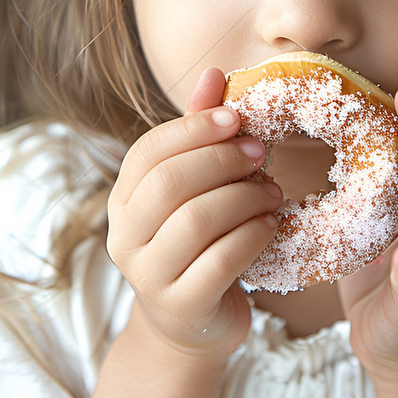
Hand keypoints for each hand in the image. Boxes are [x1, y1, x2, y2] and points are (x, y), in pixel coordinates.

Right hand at [106, 68, 281, 360]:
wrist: (192, 326)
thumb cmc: (197, 243)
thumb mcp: (195, 187)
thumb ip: (200, 133)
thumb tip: (213, 71)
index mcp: (123, 200)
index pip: (147, 152)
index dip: (193, 129)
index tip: (236, 118)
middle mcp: (124, 237)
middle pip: (170, 183)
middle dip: (222, 161)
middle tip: (263, 154)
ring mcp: (147, 276)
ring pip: (196, 221)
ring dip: (244, 198)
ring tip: (273, 192)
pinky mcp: (181, 306)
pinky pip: (220, 262)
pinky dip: (252, 236)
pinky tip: (270, 226)